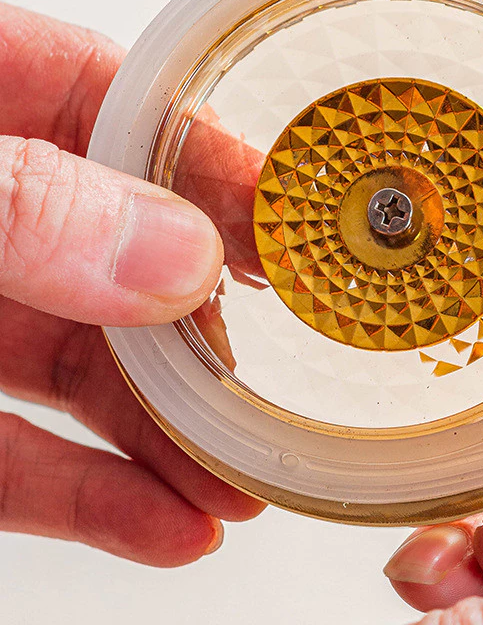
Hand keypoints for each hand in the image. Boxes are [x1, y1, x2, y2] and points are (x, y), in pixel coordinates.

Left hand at [0, 3, 264, 565]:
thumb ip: (25, 207)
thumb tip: (177, 256)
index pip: (123, 109)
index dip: (219, 161)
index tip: (300, 219)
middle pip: (126, 258)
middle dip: (211, 327)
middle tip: (296, 368)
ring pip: (86, 370)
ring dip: (170, 435)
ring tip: (247, 479)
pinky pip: (17, 458)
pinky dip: (93, 498)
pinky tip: (168, 525)